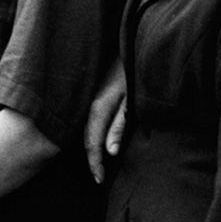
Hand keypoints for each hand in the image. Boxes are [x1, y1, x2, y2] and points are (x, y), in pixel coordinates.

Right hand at [86, 63, 128, 184]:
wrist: (128, 40)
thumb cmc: (134, 68)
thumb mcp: (132, 99)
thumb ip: (120, 125)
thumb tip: (111, 152)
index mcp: (98, 107)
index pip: (91, 143)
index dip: (95, 163)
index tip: (100, 181)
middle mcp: (90, 103)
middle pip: (86, 136)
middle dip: (91, 158)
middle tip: (98, 177)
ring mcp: (91, 96)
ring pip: (87, 127)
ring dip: (92, 145)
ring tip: (99, 162)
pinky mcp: (96, 91)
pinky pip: (91, 117)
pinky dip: (94, 132)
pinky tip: (100, 137)